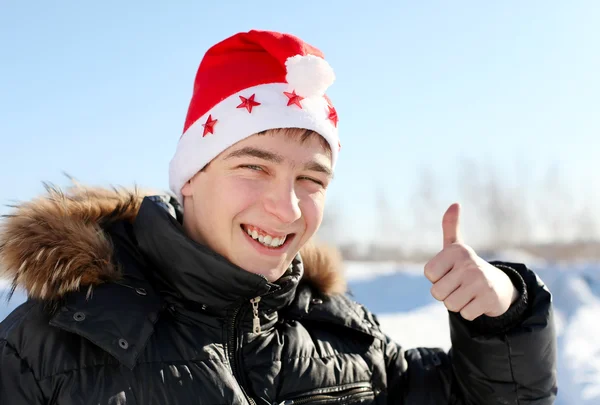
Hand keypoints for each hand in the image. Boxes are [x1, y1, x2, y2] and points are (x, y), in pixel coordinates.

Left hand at [424, 203, 519, 319]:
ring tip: (467, 293)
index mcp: (457, 251)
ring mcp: (480, 281)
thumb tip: (455, 204)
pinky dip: (469, 312)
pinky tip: (477, 301)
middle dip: (446, 293)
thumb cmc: (468, 266)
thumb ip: (450, 226)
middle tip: (459, 285)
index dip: (436, 278)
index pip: (429, 274)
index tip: (449, 272)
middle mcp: (468, 264)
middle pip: (437, 293)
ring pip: (450, 305)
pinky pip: (465, 314)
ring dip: (457, 304)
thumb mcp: (456, 247)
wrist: (499, 286)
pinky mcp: (489, 299)